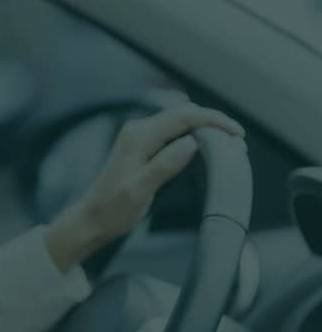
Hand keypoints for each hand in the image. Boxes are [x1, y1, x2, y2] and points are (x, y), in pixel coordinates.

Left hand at [44, 103, 244, 270]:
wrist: (93, 217)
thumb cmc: (112, 208)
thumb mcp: (139, 191)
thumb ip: (164, 165)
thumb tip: (190, 144)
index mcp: (138, 137)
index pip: (183, 116)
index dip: (213, 120)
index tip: (236, 133)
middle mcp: (138, 131)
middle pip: (183, 114)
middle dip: (213, 122)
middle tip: (238, 141)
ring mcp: (139, 137)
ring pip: (179, 122)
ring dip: (205, 128)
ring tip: (227, 144)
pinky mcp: (142, 146)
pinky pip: (173, 132)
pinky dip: (193, 135)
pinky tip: (206, 147)